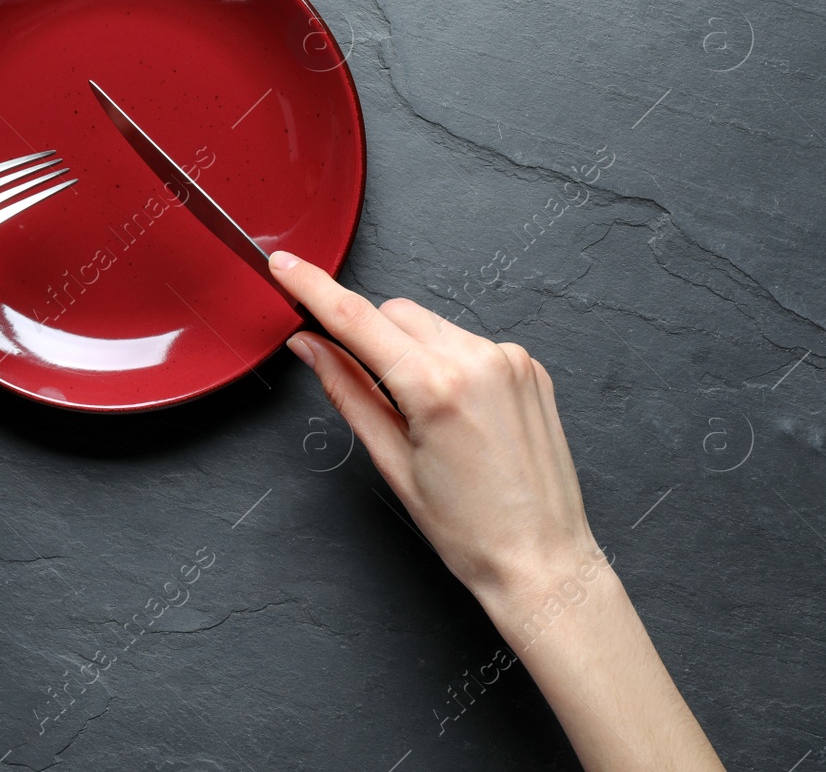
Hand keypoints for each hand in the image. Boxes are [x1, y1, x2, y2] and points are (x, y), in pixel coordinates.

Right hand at [269, 250, 598, 605]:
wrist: (540, 559)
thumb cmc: (469, 529)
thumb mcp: (392, 462)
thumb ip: (347, 391)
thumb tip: (310, 347)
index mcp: (436, 386)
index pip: (356, 318)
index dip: (312, 287)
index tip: (285, 266)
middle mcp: (478, 360)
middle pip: (394, 312)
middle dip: (368, 336)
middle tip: (369, 391)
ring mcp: (510, 359)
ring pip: (431, 325)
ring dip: (411, 351)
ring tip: (424, 416)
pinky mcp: (529, 367)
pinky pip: (468, 342)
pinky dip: (448, 362)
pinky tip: (457, 413)